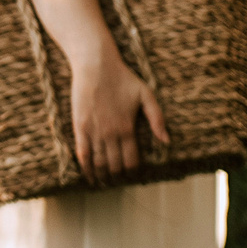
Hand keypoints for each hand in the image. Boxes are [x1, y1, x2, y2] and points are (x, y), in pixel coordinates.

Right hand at [31, 0, 168, 179]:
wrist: (95, 64)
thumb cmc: (123, 78)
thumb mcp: (146, 95)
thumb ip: (157, 118)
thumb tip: (167, 141)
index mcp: (128, 128)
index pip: (131, 160)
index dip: (132, 172)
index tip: (132, 175)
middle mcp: (111, 134)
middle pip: (114, 165)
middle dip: (117, 176)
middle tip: (117, 181)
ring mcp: (94, 131)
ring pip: (99, 162)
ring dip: (102, 176)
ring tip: (104, 182)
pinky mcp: (80, 126)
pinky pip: (82, 153)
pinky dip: (86, 167)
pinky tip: (88, 175)